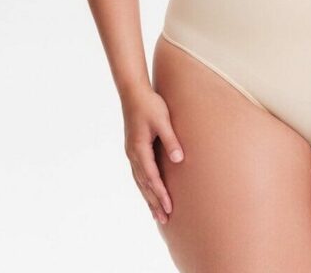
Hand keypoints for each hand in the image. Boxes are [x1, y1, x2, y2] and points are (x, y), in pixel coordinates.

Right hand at [121, 85, 184, 224]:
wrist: (133, 92)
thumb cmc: (150, 104)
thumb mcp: (163, 120)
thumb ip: (170, 140)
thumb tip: (179, 160)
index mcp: (139, 149)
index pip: (152, 177)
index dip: (161, 193)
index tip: (169, 207)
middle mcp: (133, 154)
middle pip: (144, 184)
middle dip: (154, 202)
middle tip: (164, 219)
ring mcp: (131, 152)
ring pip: (140, 181)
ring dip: (148, 197)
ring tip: (157, 214)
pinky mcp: (133, 149)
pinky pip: (138, 173)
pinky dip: (144, 186)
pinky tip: (149, 192)